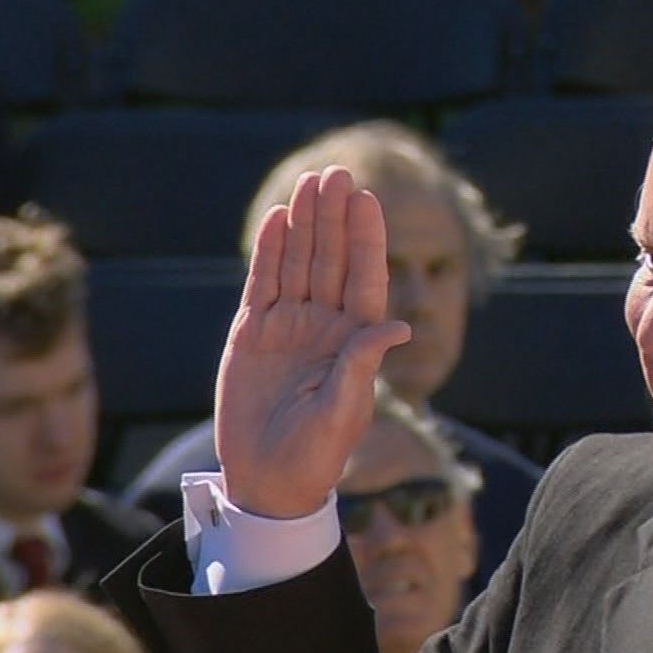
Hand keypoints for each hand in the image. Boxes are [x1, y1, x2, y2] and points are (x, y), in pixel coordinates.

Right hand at [215, 167, 409, 518]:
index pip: (364, 279)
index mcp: (355, 342)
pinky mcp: (254, 334)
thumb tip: (398, 326)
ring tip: (310, 183)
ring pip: (299, 264)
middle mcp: (325, 327)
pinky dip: (271, 251)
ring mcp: (289, 327)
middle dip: (334, 218)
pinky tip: (279, 219)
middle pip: (332, 260)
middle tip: (336, 173)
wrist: (268, 480)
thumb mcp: (343, 411)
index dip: (366, 239)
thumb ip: (362, 365)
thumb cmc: (315, 455)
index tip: (366, 199)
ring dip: (306, 224)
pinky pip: (265, 283)